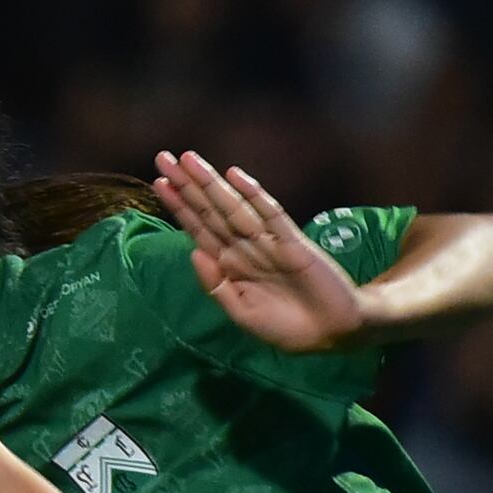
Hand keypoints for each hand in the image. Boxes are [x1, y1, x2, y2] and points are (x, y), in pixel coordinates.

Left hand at [156, 150, 357, 352]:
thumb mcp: (242, 314)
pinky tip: (235, 176)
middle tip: (162, 158)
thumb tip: (194, 252)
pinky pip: (270, 213)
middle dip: (187, 185)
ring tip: (189, 159)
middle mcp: (245, 247)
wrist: (332, 334)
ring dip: (212, 183)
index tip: (159, 184)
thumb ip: (216, 286)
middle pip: (210, 210)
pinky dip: (253, 194)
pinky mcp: (293, 241)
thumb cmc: (287, 327)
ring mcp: (268, 241)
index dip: (179, 206)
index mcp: (230, 264)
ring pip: (234, 207)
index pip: (199, 229)